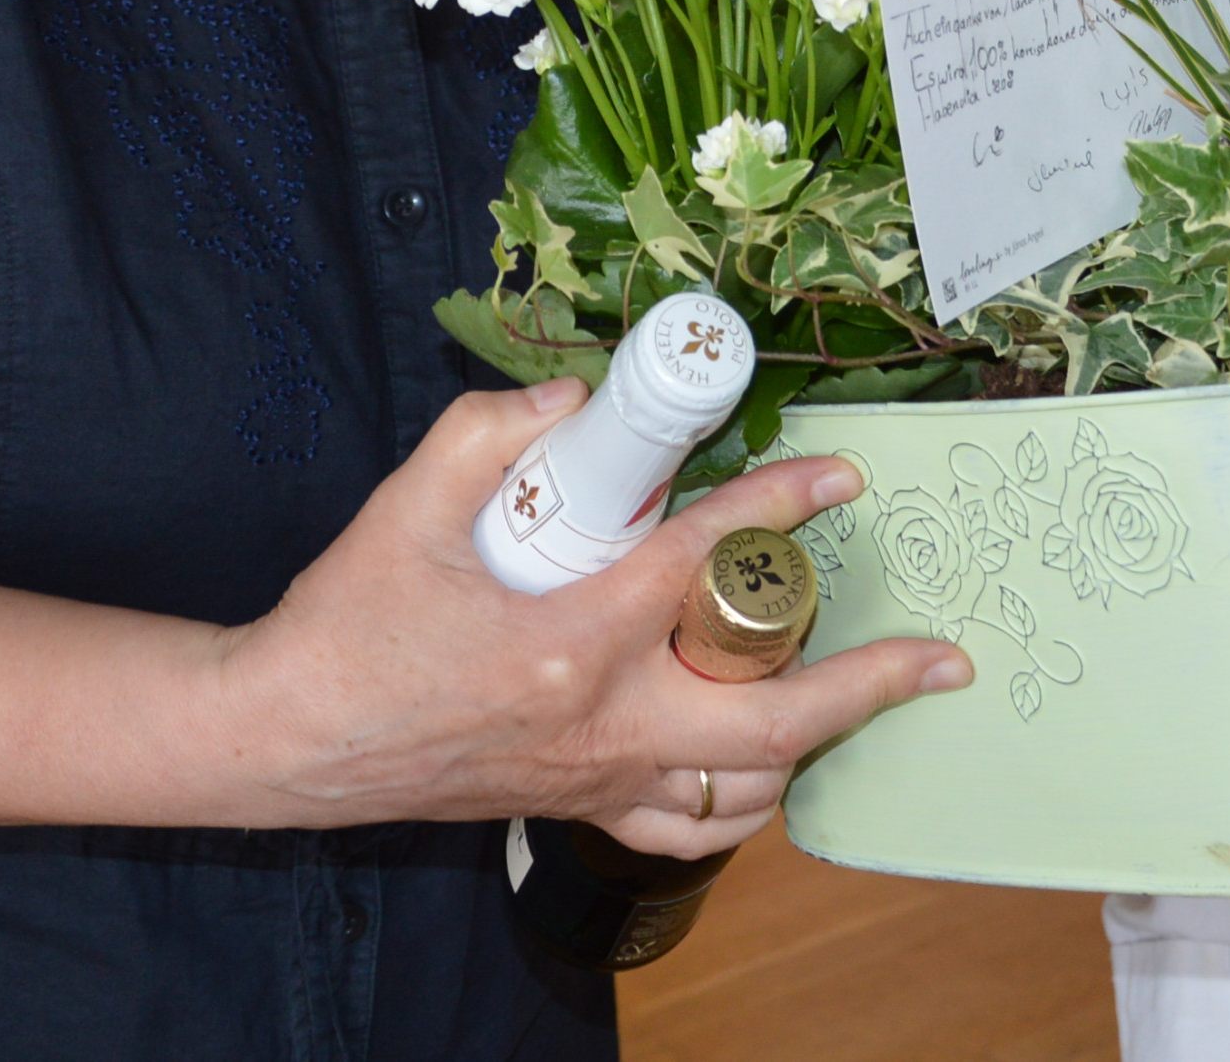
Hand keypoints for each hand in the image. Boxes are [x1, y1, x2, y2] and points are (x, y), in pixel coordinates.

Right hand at [209, 380, 969, 847]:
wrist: (288, 737)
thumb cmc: (347, 621)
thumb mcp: (407, 500)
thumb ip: (492, 430)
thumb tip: (573, 400)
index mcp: (569, 640)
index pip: (706, 563)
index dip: (783, 511)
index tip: (840, 479)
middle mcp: (601, 721)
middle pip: (774, 716)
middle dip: (872, 682)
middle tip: (941, 657)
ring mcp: (593, 777)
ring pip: (743, 783)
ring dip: (812, 741)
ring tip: (860, 694)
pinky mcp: (573, 805)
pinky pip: (684, 828)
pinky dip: (738, 804)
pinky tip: (762, 767)